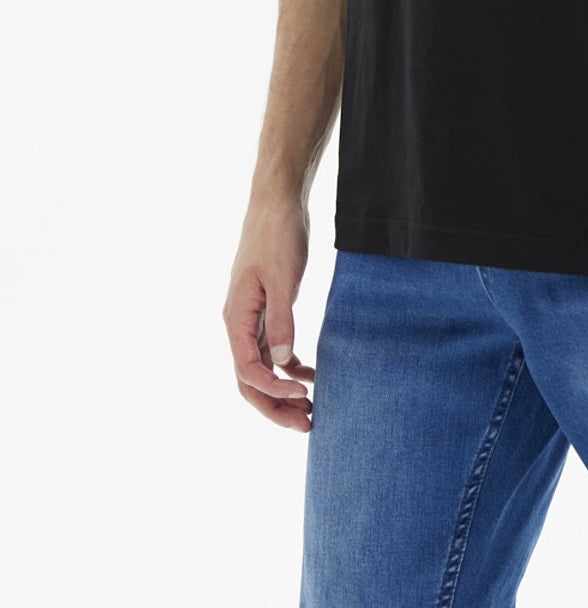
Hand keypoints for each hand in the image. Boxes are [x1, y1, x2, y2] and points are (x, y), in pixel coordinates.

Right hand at [223, 196, 314, 431]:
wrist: (277, 202)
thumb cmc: (277, 235)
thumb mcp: (283, 278)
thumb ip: (283, 320)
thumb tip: (284, 362)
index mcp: (236, 318)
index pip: (247, 371)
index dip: (273, 391)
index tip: (304, 395)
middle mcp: (239, 324)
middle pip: (250, 380)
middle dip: (275, 406)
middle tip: (307, 424)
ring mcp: (252, 319)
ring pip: (262, 369)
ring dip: (283, 391)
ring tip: (312, 409)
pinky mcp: (267, 310)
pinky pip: (274, 350)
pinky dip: (290, 366)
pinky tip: (311, 374)